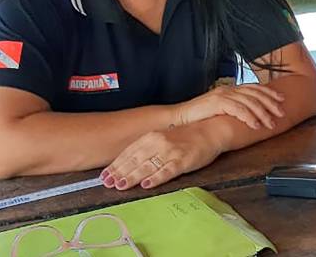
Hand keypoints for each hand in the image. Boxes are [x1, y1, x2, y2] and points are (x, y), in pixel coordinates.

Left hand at [101, 123, 220, 189]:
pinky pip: (167, 171)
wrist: (211, 130)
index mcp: (152, 137)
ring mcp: (171, 151)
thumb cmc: (187, 136)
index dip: (116, 165)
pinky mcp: (183, 160)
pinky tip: (147, 184)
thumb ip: (147, 148)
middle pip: (135, 160)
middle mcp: (159, 143)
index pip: (129, 152)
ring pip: (147, 166)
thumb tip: (129, 163)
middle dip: (119, 173)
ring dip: (132, 176)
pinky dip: (156, 178)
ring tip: (121, 186)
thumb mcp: (164, 137)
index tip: (104, 176)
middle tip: (107, 183)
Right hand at [174, 84, 284, 129]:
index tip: (282, 99)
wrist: (179, 117)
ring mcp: (223, 95)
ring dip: (263, 113)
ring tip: (271, 123)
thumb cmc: (199, 116)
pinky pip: (239, 110)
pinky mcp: (217, 103)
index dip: (269, 92)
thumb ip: (232, 107)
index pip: (254, 88)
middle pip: (255, 94)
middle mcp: (228, 89)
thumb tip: (248, 114)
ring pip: (249, 102)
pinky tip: (256, 126)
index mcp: (230, 89)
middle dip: (271, 103)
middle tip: (282, 113)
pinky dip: (250, 118)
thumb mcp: (219, 109)